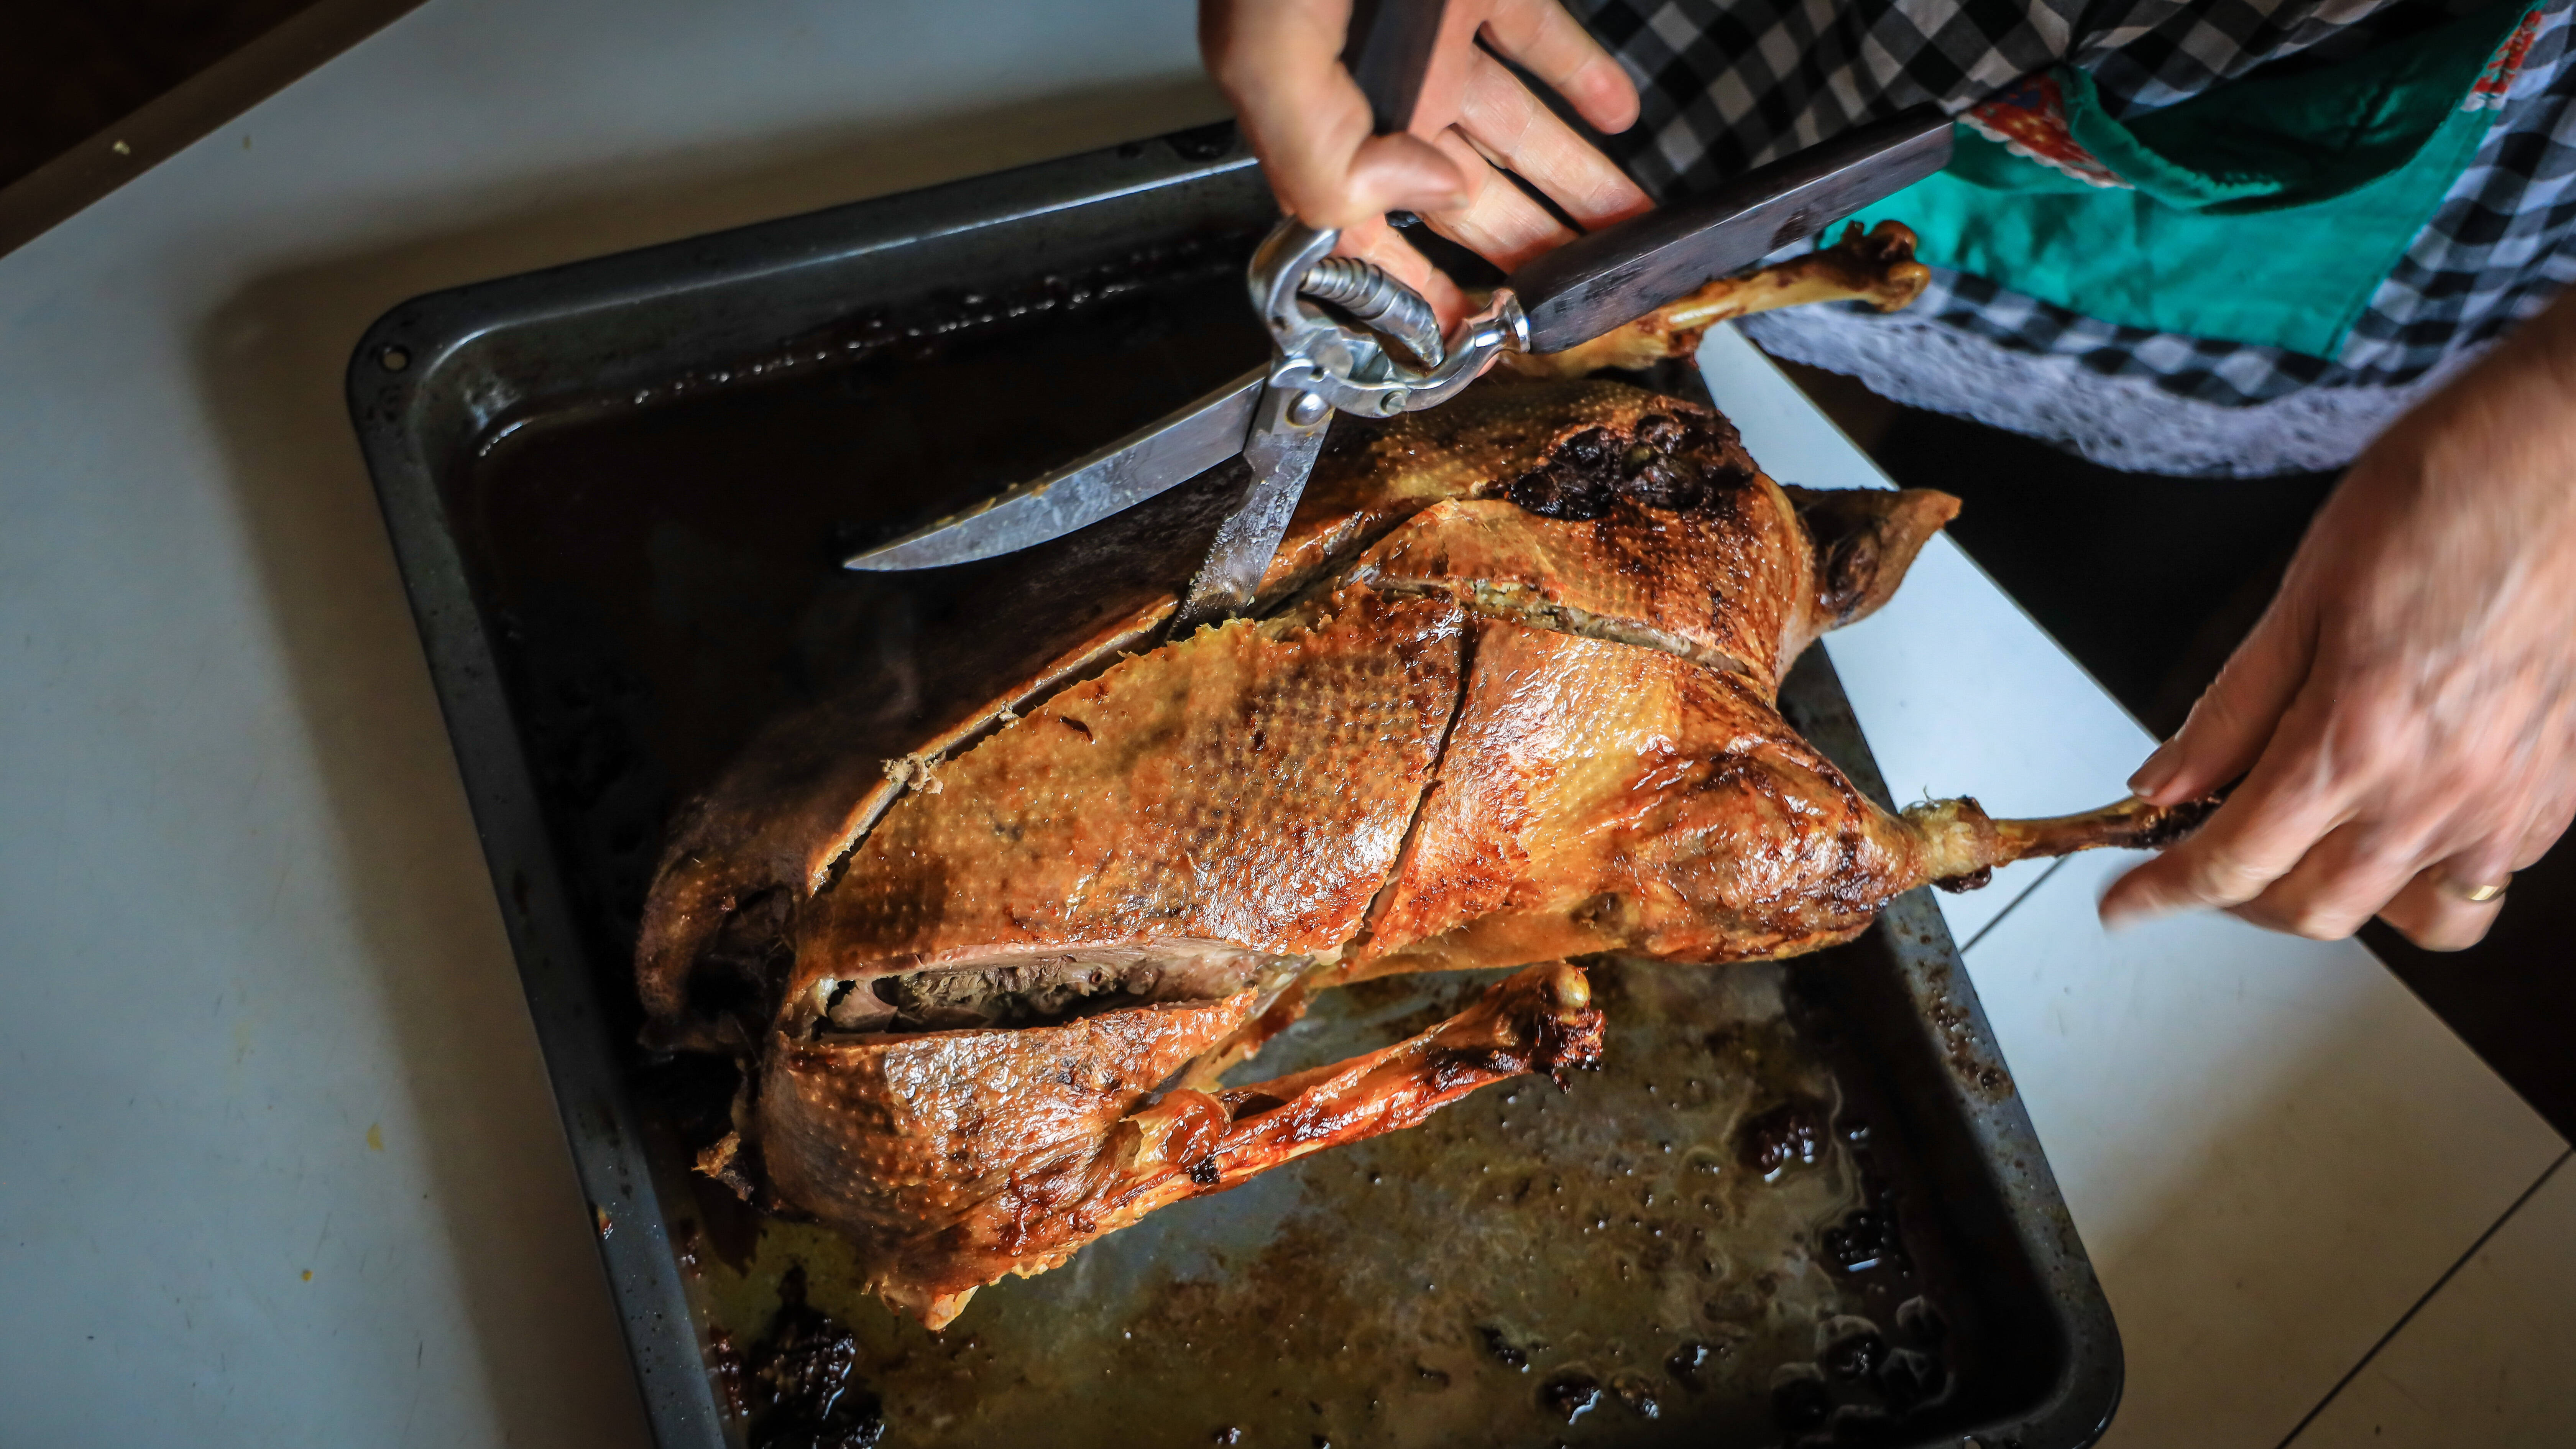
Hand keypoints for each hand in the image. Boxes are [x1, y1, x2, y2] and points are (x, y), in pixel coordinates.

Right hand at [1200, 0, 1649, 325]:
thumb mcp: (1268, 43)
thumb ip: (1323, 147)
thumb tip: (1417, 195)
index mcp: (1315, 114)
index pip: (1365, 242)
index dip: (1417, 301)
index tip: (1476, 342)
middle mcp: (1380, 84)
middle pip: (1463, 198)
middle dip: (1527, 255)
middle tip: (1583, 301)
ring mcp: (1432, 33)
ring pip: (1516, 133)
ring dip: (1576, 186)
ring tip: (1629, 233)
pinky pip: (1541, 42)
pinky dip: (1585, 79)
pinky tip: (1620, 114)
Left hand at [2101, 290, 2575, 949]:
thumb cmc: (2451, 493)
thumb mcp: (2306, 591)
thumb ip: (2233, 709)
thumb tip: (2162, 786)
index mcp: (2359, 737)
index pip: (2234, 861)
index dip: (2163, 892)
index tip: (2124, 904)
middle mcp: (2438, 790)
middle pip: (2311, 908)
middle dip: (2236, 898)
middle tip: (2199, 858)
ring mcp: (2508, 801)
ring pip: (2405, 917)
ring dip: (2336, 901)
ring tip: (2300, 849)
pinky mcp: (2558, 794)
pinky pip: (2483, 880)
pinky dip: (2424, 876)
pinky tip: (2393, 822)